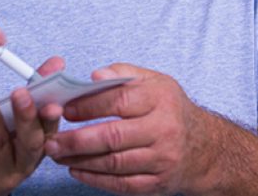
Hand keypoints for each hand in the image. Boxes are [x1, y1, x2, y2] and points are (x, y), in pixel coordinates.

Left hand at [0, 57, 65, 195]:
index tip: (52, 103)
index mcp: (37, 148)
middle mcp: (23, 165)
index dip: (51, 118)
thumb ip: (34, 91)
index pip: (49, 132)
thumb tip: (56, 63)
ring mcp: (1, 176)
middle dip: (25, 116)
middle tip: (19, 92)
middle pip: (29, 142)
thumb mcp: (15, 121)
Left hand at [43, 63, 210, 194]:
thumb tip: (95, 76)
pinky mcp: (157, 183)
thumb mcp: (154, 81)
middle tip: (52, 140)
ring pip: (114, 163)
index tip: (63, 109)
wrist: (205, 148)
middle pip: (113, 137)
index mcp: (160, 100)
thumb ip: (122, 73)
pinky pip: (121, 184)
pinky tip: (77, 171)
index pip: (118, 100)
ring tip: (58, 155)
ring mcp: (161, 160)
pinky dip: (96, 179)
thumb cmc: (170, 109)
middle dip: (77, 140)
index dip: (87, 106)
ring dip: (80, 161)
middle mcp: (163, 130)